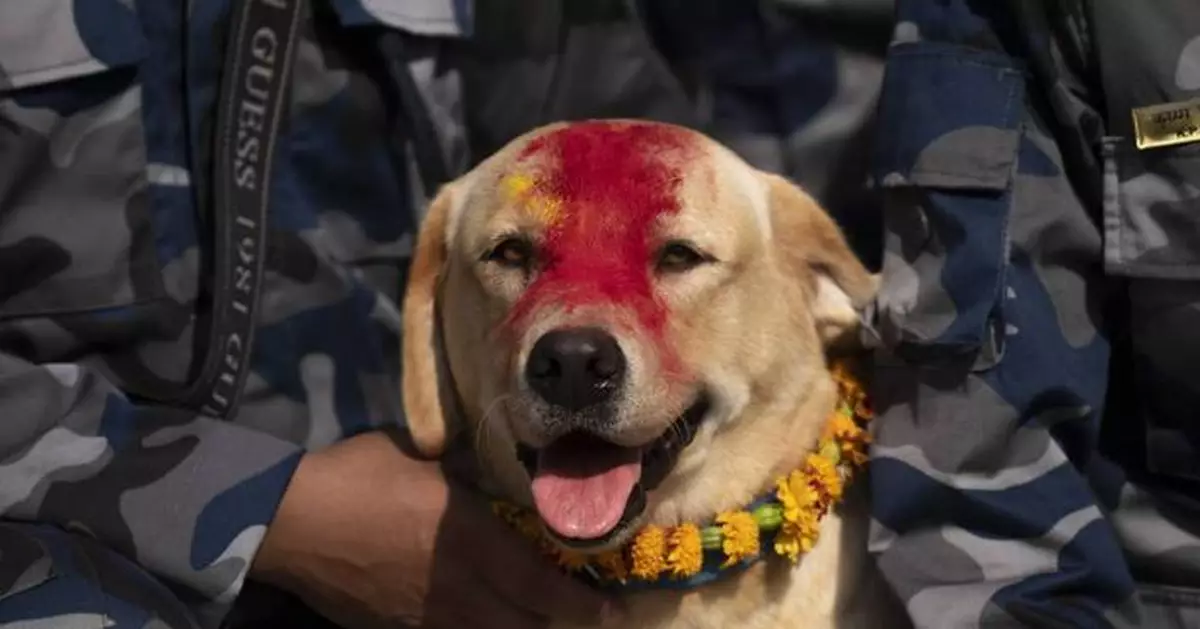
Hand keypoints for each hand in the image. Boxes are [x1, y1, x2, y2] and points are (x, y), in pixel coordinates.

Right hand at [251, 430, 618, 627]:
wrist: (293, 521)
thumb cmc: (362, 476)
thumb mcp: (427, 460)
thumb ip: (469, 473)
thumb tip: (498, 472)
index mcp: (473, 539)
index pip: (542, 585)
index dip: (582, 604)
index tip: (613, 610)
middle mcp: (460, 586)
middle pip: (525, 623)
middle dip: (561, 623)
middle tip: (589, 616)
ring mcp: (427, 614)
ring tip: (539, 622)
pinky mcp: (397, 628)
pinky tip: (480, 623)